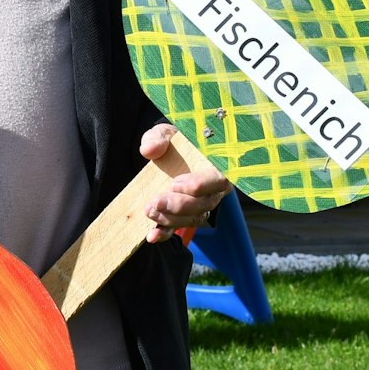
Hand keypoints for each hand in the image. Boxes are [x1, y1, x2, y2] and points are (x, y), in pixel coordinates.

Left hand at [139, 123, 229, 242]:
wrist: (164, 154)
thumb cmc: (172, 142)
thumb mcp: (164, 133)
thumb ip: (158, 138)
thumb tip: (151, 149)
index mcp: (215, 166)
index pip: (218, 179)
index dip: (200, 185)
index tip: (175, 183)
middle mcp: (212, 190)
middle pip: (205, 204)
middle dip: (180, 206)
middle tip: (156, 201)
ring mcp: (199, 206)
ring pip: (193, 219)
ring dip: (171, 219)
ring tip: (150, 211)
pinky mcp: (182, 217)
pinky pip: (178, 228)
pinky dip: (164, 233)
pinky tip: (151, 236)